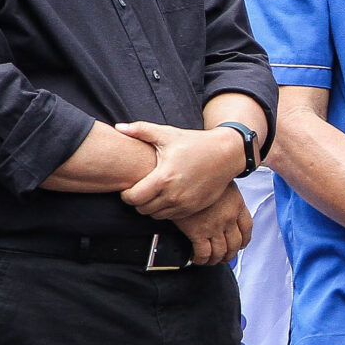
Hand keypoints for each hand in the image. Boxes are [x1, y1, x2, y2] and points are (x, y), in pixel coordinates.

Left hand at [119, 121, 248, 218]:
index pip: (133, 198)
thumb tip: (119, 127)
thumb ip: (141, 130)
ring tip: (151, 194)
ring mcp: (184, 204)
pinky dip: (164, 210)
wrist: (225, 155)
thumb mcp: (167, 134)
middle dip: (136, 202)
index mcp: (164, 178)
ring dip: (150, 207)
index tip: (127, 188)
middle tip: (138, 191)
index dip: (125, 195)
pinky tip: (165, 197)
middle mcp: (173, 195)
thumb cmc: (195, 143)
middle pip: (142, 209)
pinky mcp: (193, 209)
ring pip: (156, 215)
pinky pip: (170, 217)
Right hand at [176, 184, 253, 263]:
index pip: (247, 228)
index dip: (244, 240)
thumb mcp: (222, 183)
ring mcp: (214, 226)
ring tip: (209, 260)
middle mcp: (229, 217)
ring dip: (215, 259)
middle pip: (235, 244)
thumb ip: (227, 197)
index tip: (240, 244)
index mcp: (237, 204)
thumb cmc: (198, 176)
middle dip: (230, 254)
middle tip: (224, 256)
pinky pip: (203, 253)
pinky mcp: (197, 232)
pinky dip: (201, 259)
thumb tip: (225, 206)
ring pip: (220, 252)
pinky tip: (196, 258)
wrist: (182, 177)